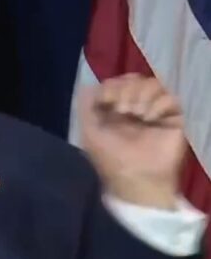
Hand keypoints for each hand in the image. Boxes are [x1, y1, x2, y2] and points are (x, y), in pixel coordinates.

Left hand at [78, 74, 185, 208]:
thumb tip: (86, 85)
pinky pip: (170, 98)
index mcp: (114, 109)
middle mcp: (135, 107)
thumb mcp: (89, 133)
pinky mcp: (173, 118)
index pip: (115, 83)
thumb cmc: (111, 160)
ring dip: (141, 95)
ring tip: (136, 114)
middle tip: (123, 110)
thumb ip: (85, 107)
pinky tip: (150, 118)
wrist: (136, 179)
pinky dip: (158, 104)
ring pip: (153, 84)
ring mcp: (155, 111)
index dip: (111, 86)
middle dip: (125, 90)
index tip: (107, 102)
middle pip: (133, 79)